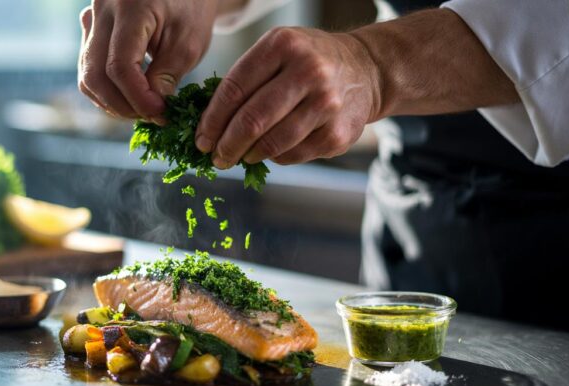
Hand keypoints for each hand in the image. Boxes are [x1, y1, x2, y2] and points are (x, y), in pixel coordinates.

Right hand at [78, 0, 219, 122]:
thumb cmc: (190, 9)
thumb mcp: (189, 43)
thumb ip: (167, 76)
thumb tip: (150, 111)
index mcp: (130, 8)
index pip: (120, 65)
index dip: (137, 97)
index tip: (160, 112)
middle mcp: (102, 11)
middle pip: (95, 74)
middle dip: (122, 105)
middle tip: (151, 116)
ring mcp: (92, 20)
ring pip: (87, 76)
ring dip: (113, 102)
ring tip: (143, 108)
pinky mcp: (91, 31)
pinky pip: (89, 69)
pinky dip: (108, 90)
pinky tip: (131, 97)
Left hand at [195, 27, 380, 166]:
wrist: (366, 70)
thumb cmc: (308, 62)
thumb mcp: (278, 51)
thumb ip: (245, 79)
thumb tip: (209, 125)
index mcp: (283, 45)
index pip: (234, 89)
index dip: (212, 120)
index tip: (202, 138)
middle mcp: (308, 71)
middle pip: (252, 120)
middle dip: (227, 145)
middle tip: (216, 157)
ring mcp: (326, 104)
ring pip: (272, 143)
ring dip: (248, 155)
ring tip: (240, 156)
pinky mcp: (338, 133)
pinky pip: (292, 155)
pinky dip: (275, 157)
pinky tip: (271, 151)